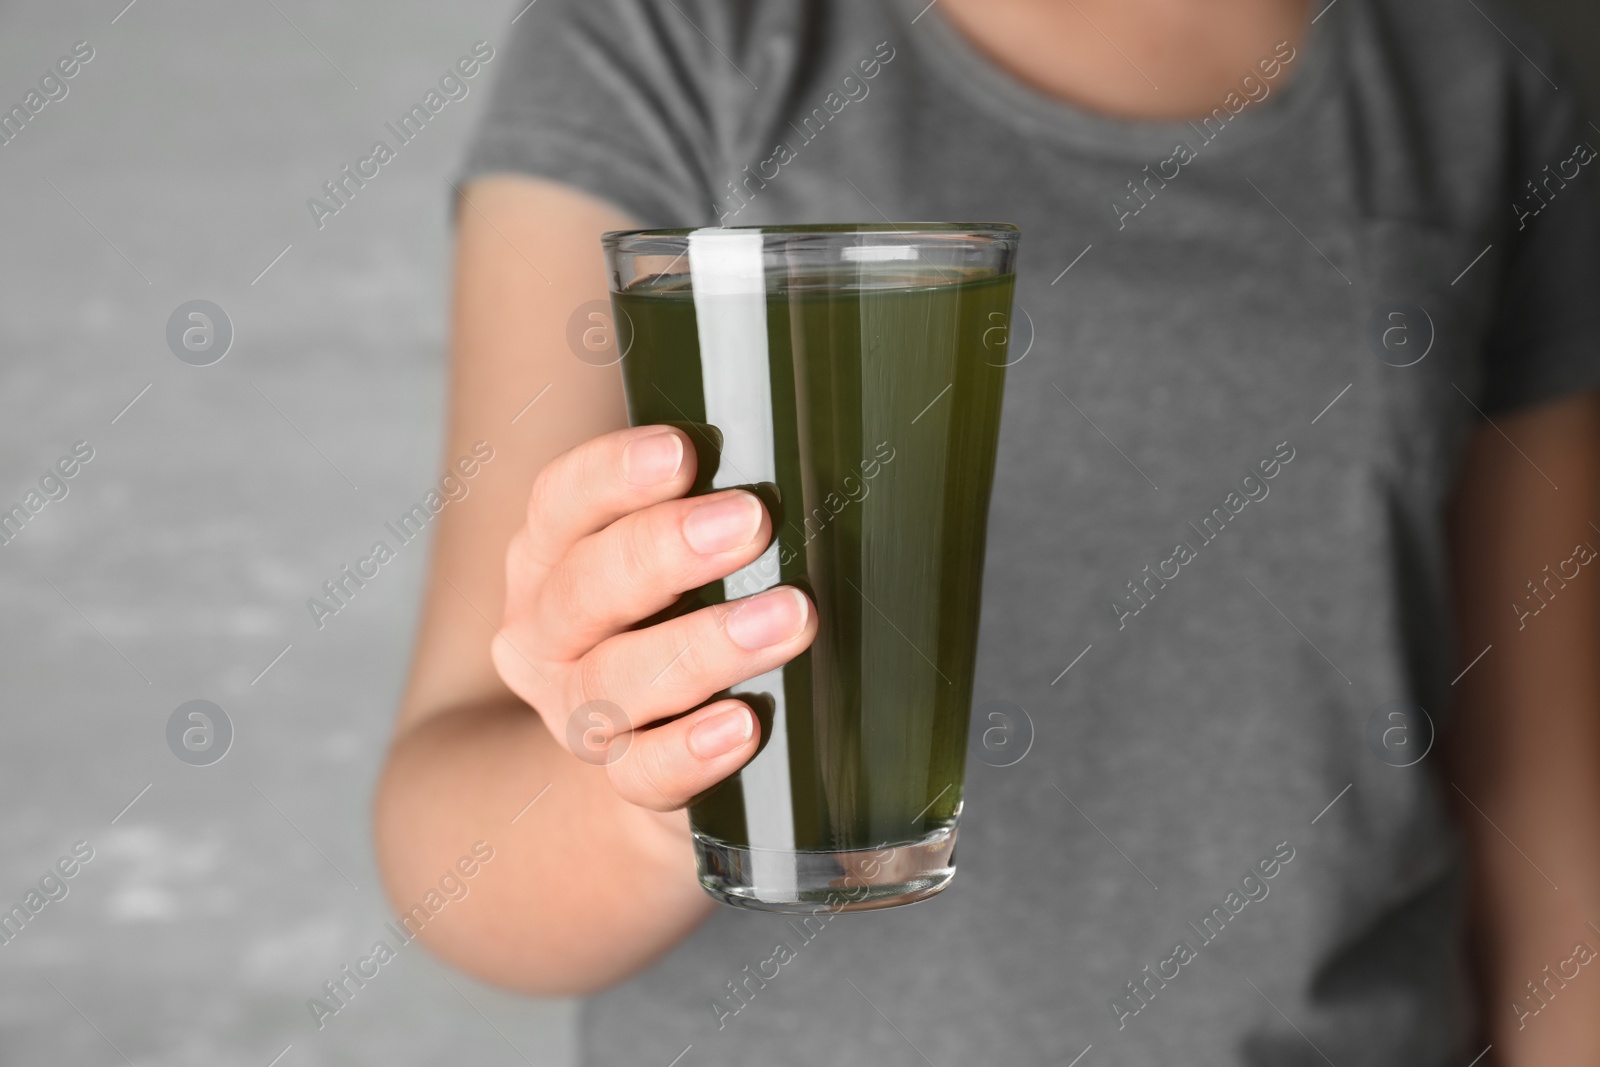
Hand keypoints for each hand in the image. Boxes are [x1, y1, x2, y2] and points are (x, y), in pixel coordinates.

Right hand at [492, 424, 817, 810]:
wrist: (659, 748)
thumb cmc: (679, 612)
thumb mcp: (674, 553)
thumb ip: (708, 507)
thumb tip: (798, 455)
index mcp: (550, 556)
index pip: (561, 502)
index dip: (615, 474)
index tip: (684, 452)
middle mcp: (545, 634)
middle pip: (585, 588)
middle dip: (665, 550)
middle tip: (751, 520)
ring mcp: (576, 714)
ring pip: (614, 682)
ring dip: (703, 646)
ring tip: (790, 618)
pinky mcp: (624, 780)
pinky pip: (645, 773)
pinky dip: (693, 749)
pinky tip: (744, 724)